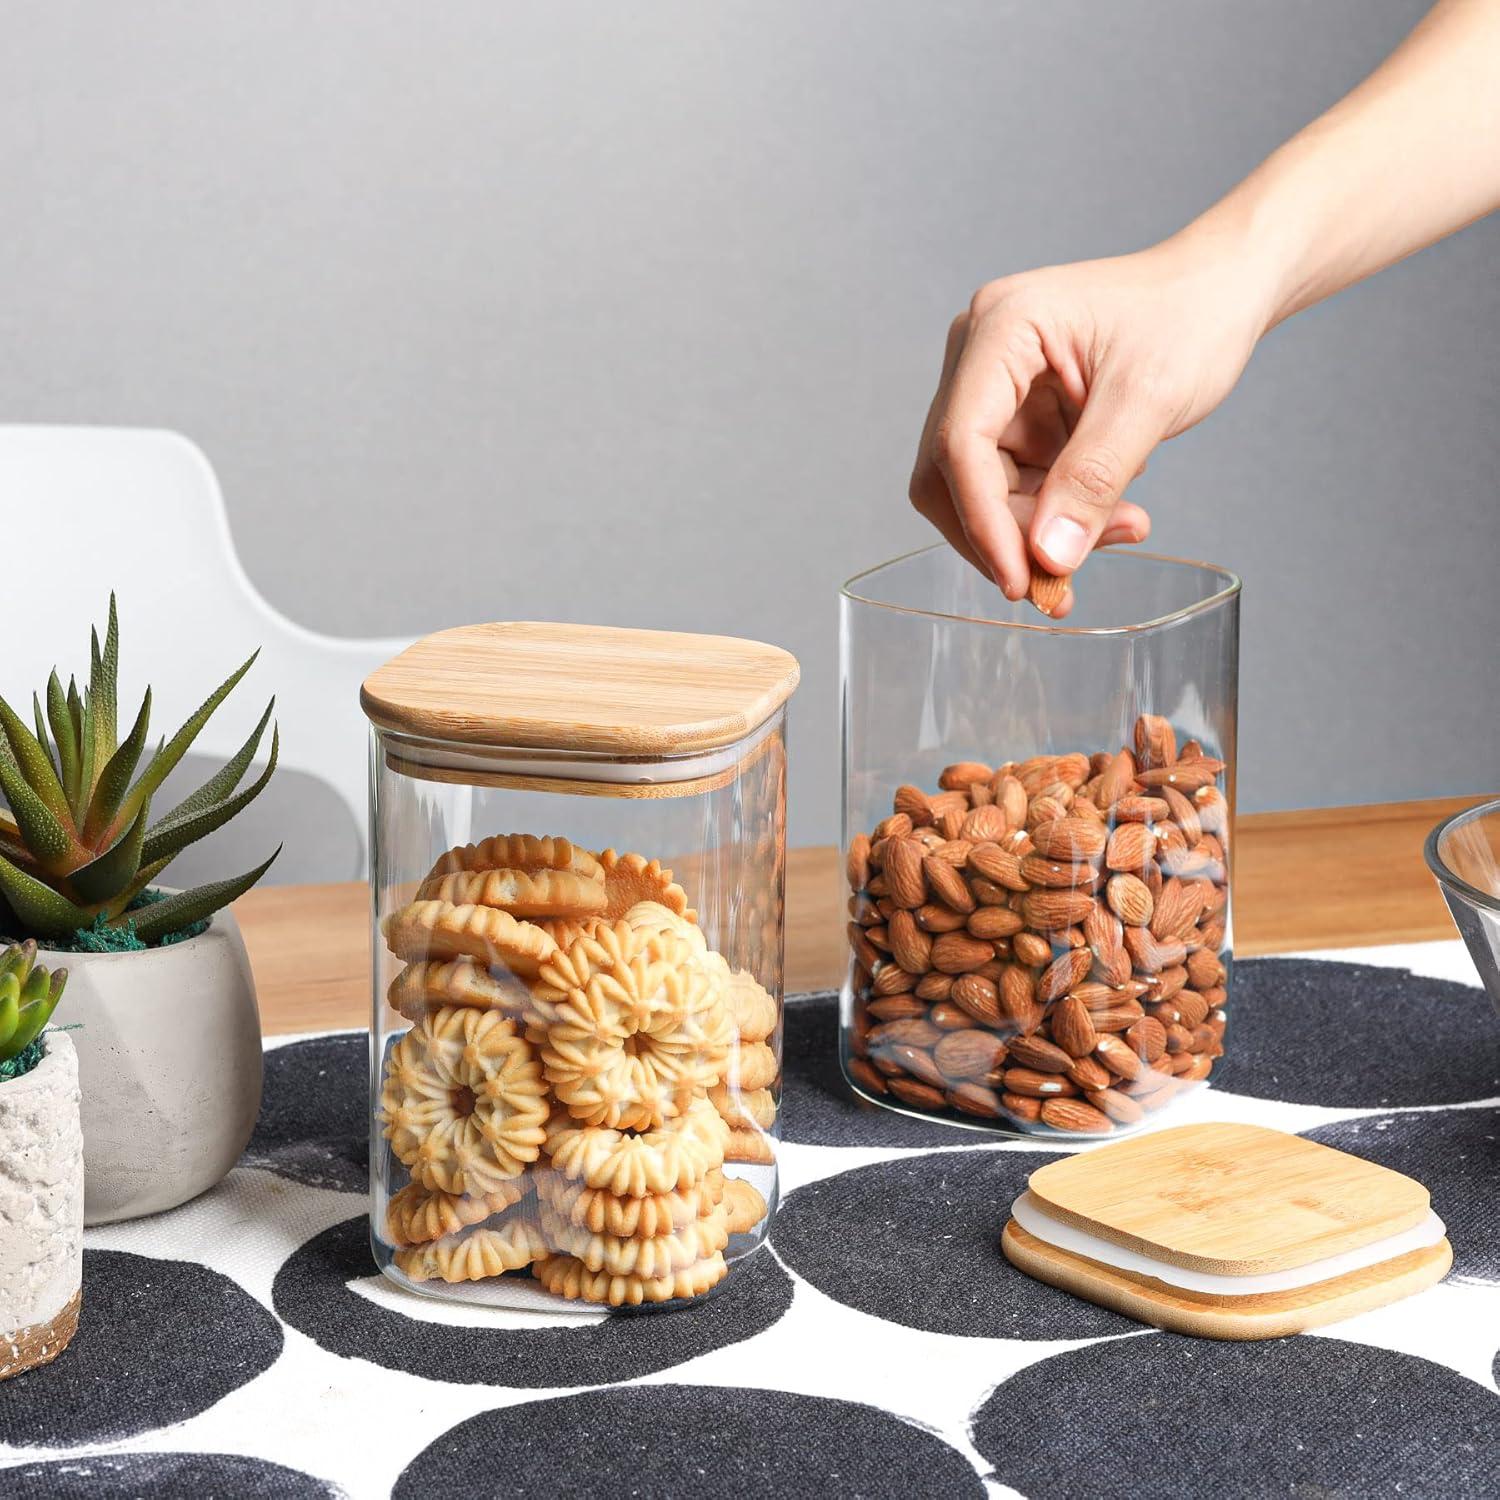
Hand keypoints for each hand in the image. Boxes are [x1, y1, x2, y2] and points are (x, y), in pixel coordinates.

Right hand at [909, 238, 1268, 612]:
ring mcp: (993, 388)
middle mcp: (978, 355)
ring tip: (1121, 530)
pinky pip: (1013, 487)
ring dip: (1036, 531)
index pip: (961, 441)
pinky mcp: (1015, 417)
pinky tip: (1110, 514)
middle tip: (1063, 580)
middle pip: (952, 474)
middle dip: (1005, 534)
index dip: (983, 521)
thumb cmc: (1190, 316)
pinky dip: (1053, 517)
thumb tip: (1049, 557)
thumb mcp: (1149, 398)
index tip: (1022, 581)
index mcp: (1001, 327)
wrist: (1219, 292)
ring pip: (979, 491)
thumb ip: (1094, 479)